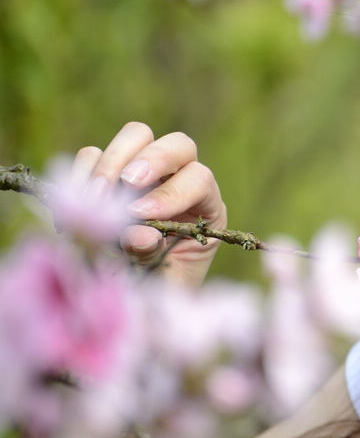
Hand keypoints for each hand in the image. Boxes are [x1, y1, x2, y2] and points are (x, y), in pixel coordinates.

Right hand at [72, 121, 226, 288]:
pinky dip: (81, 173)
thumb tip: (137, 233)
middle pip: (176, 144)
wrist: (132, 301)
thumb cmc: (158, 291)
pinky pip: (92, 155)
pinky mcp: (108, 177)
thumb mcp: (164, 281)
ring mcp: (144, 176)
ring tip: (93, 200)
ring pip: (136, 136)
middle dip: (149, 160)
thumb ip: (154, 257)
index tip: (141, 215)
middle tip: (122, 186)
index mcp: (206, 207)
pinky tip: (75, 207)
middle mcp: (179, 182)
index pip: (200, 178)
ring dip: (110, 163)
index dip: (172, 192)